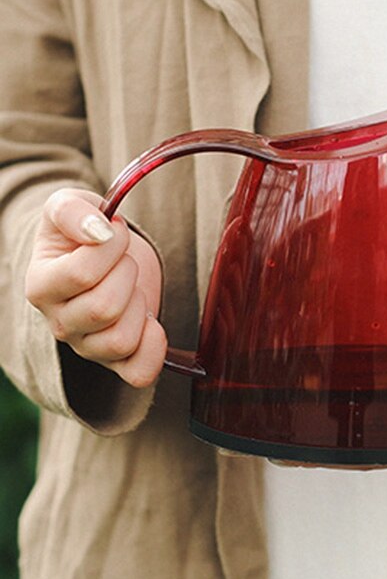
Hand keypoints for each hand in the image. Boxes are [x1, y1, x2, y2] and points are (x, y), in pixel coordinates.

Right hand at [24, 188, 165, 387]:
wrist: (105, 253)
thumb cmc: (85, 231)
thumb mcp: (70, 205)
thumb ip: (73, 209)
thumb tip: (98, 229)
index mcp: (41, 286)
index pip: (82, 274)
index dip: (112, 245)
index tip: (114, 232)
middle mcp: (59, 323)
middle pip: (104, 309)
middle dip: (127, 273)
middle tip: (124, 262)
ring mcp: (88, 346)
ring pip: (121, 340)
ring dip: (140, 305)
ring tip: (131, 288)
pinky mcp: (118, 361)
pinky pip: (138, 373)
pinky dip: (154, 350)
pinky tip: (152, 322)